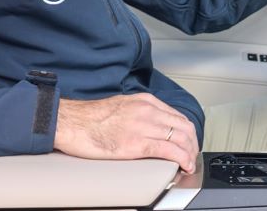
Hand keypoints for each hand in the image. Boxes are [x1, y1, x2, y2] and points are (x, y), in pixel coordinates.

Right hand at [54, 93, 198, 172]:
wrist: (73, 123)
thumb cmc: (91, 118)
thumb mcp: (122, 105)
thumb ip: (140, 112)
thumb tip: (151, 125)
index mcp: (145, 101)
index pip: (178, 116)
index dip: (188, 132)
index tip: (188, 143)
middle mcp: (148, 111)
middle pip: (184, 127)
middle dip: (192, 144)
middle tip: (192, 155)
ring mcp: (144, 126)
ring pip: (181, 139)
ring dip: (190, 153)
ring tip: (188, 163)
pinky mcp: (137, 144)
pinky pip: (169, 151)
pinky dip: (181, 159)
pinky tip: (183, 166)